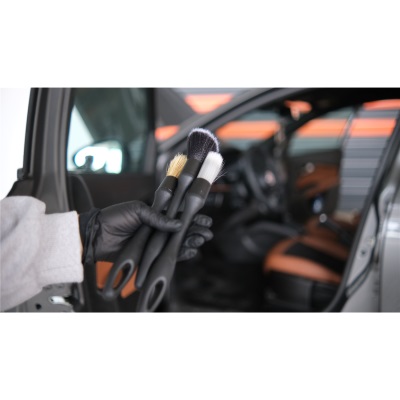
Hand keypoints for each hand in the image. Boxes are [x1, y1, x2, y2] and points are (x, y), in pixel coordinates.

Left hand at [79, 201, 212, 263]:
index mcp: (156, 214)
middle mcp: (158, 229)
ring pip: (178, 243)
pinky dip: (180, 255)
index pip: (179, 215)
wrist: (97, 235)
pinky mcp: (150, 256)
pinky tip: (190, 252)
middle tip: (207, 233)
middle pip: (182, 230)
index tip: (205, 219)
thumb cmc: (115, 218)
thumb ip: (158, 217)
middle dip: (196, 231)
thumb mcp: (137, 210)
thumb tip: (178, 224)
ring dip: (191, 242)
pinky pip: (168, 256)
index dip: (193, 217)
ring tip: (201, 241)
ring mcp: (155, 243)